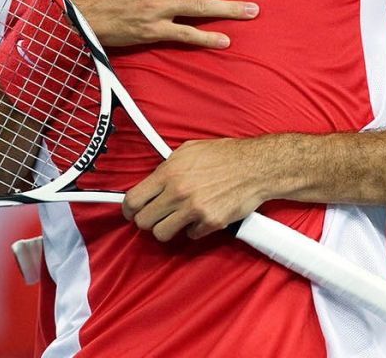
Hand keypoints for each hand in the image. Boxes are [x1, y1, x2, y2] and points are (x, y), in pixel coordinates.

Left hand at [122, 138, 269, 240]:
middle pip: (144, 222)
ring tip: (177, 219)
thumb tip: (153, 181)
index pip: (133, 200)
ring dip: (168, 228)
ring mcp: (194, 210)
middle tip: (156, 216)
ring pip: (162, 234)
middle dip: (148, 220)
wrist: (256, 166)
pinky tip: (201, 216)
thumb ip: (167, 167)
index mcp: (169, 173)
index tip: (131, 213)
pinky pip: (190, 235)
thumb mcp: (189, 150)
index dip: (128, 210)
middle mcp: (178, 192)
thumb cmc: (226, 155)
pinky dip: (194, 229)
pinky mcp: (210, 223)